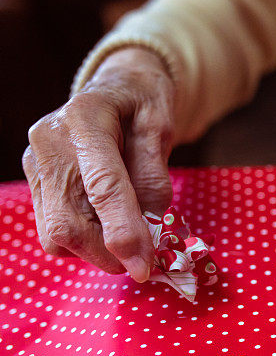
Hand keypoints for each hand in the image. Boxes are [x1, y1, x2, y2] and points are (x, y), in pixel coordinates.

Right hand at [23, 47, 175, 281]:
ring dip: (97, 250)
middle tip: (144, 259)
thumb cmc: (143, 106)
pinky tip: (106, 222)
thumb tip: (150, 225)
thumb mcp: (161, 128)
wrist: (117, 88)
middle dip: (109, 252)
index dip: (123, 232)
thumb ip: (154, 175)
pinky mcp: (34, 181)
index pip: (102, 186)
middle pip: (69, 221)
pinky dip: (84, 240)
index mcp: (85, 117)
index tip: (144, 267)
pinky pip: (53, 229)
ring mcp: (35, 162)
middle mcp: (49, 140)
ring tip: (128, 232)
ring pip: (57, 233)